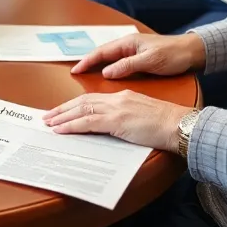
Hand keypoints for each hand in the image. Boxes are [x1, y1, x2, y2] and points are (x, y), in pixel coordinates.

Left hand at [43, 91, 189, 151]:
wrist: (179, 125)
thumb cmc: (166, 125)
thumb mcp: (141, 117)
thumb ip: (125, 119)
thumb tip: (112, 129)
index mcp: (123, 96)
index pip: (93, 99)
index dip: (75, 104)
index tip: (62, 110)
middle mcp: (117, 98)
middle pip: (83, 101)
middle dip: (63, 109)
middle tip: (47, 116)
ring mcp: (116, 108)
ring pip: (82, 110)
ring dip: (62, 117)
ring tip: (49, 123)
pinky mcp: (117, 121)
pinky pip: (88, 122)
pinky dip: (72, 125)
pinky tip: (62, 130)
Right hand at [71, 32, 205, 78]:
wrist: (192, 52)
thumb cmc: (173, 54)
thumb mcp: (150, 61)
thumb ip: (127, 66)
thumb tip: (106, 72)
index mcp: (128, 42)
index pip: (101, 52)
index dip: (86, 61)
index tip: (75, 71)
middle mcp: (128, 45)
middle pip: (102, 54)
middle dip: (87, 62)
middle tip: (74, 74)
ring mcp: (133, 51)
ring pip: (109, 58)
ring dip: (96, 65)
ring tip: (84, 75)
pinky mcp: (139, 58)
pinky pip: (117, 62)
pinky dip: (107, 67)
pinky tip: (105, 75)